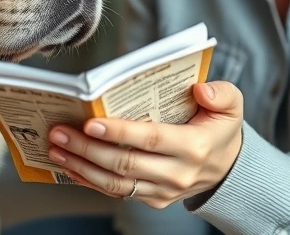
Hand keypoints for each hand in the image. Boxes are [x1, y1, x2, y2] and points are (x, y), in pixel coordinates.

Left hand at [47, 81, 243, 208]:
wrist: (228, 168)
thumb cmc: (220, 129)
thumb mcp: (232, 106)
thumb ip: (221, 93)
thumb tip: (200, 90)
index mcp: (194, 147)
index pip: (150, 139)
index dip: (119, 132)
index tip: (91, 123)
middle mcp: (177, 173)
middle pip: (124, 163)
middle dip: (87, 149)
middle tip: (60, 132)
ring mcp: (163, 190)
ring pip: (115, 183)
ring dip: (81, 167)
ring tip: (56, 149)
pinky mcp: (152, 199)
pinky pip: (116, 192)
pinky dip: (89, 180)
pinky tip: (70, 166)